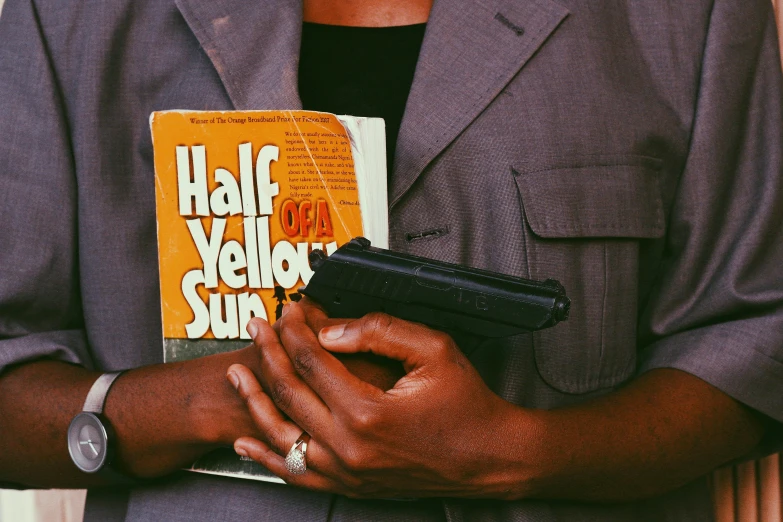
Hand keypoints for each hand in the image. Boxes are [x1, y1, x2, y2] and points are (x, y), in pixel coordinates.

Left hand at [228, 302, 539, 498]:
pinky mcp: (349, 485)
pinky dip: (265, 458)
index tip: (289, 310)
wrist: (489, 457)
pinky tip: (246, 444)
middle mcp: (349, 446)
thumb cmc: (466, 405)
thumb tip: (331, 329)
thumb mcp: (433, 350)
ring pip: (280, 434)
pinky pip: (295, 473)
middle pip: (290, 391)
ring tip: (238, 372)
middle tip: (258, 325)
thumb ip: (379, 331)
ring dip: (255, 400)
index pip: (312, 359)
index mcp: (367, 412)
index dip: (295, 329)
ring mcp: (345, 471)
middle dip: (270, 351)